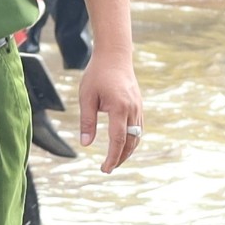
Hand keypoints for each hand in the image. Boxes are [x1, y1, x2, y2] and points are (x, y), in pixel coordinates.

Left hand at [79, 51, 143, 173]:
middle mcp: (132, 110)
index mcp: (119, 108)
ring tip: (115, 161)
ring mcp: (138, 108)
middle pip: (130, 142)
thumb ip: (87, 121)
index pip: (118, 140)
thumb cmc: (97, 74)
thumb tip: (86, 144)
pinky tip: (123, 145)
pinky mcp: (138, 106)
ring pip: (137, 137)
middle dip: (120, 158)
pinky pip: (138, 128)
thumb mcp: (86, 97)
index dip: (112, 157)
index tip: (105, 168)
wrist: (114, 56)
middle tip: (108, 169)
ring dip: (127, 151)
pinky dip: (132, 140)